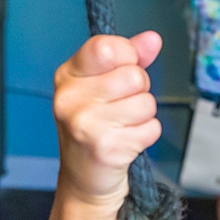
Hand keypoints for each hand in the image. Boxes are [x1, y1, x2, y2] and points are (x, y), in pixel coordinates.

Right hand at [52, 31, 163, 212]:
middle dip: (139, 91)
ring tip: (123, 127)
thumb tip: (153, 39)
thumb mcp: (102, 86)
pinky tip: (126, 143)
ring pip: (146, 102)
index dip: (129, 56)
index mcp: (67, 76)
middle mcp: (70, 98)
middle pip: (134, 76)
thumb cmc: (94, 129)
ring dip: (144, 116)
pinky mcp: (105, 147)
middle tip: (121, 109)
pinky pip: (151, 128)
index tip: (124, 69)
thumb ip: (129, 58)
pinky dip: (146, 136)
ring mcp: (85, 124)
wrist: (84, 181)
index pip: (106, 47)